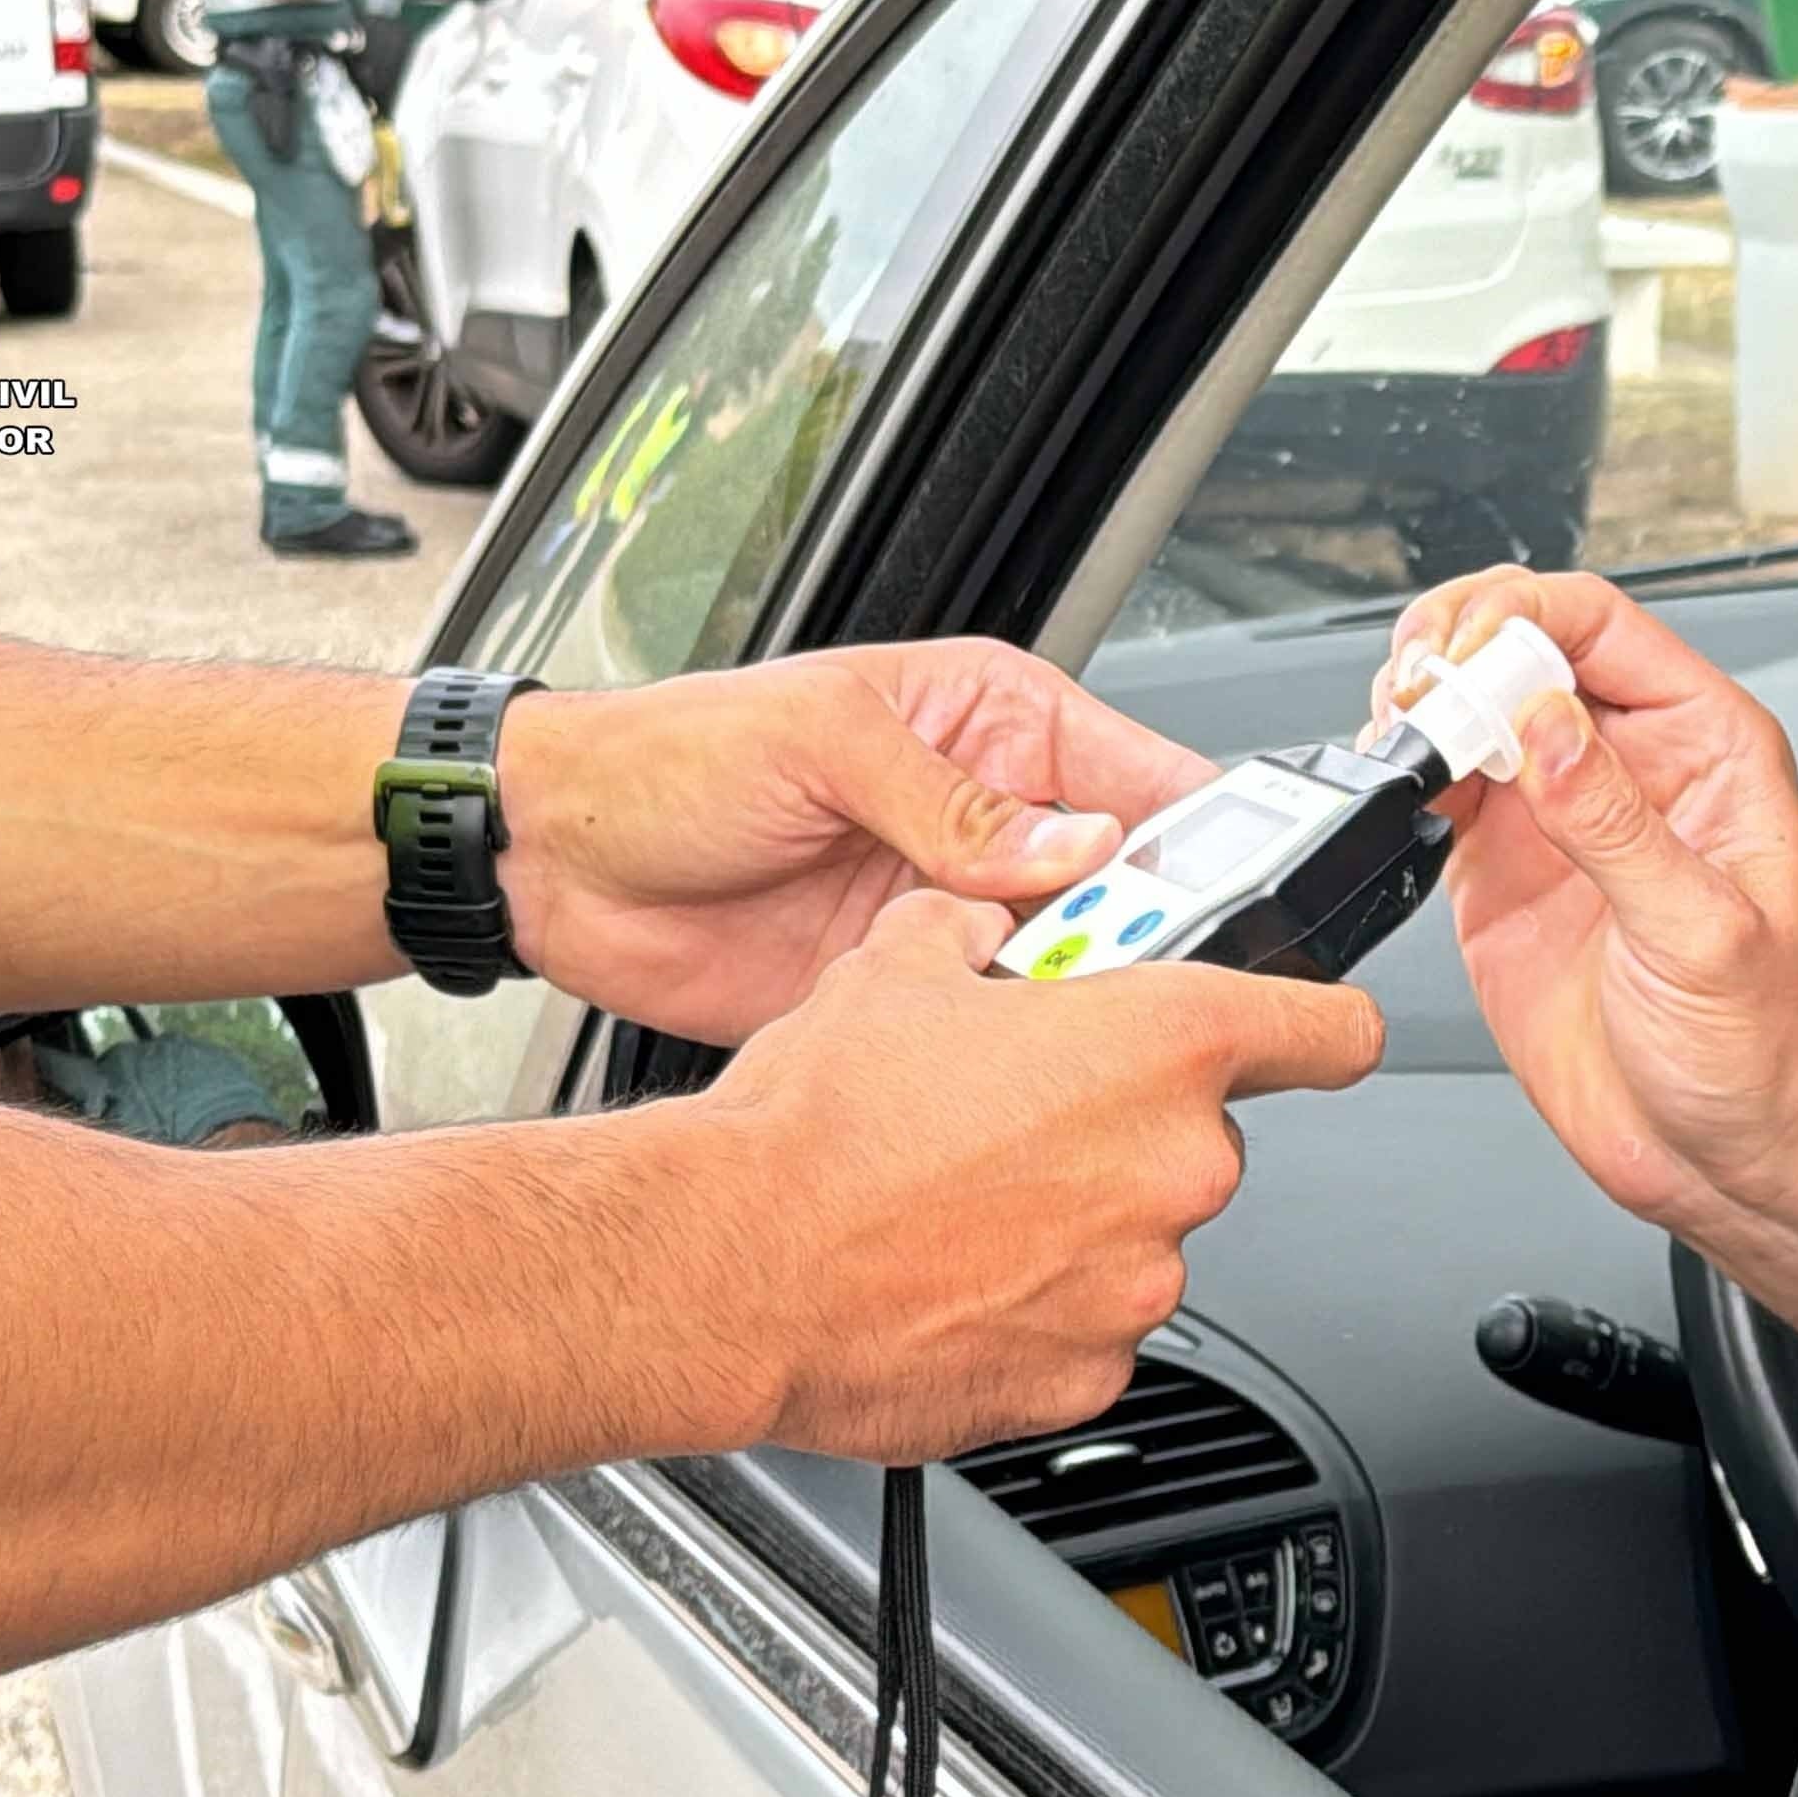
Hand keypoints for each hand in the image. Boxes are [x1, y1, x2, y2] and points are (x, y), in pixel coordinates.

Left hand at [497, 641, 1214, 1043]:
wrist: (553, 861)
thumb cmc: (669, 757)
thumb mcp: (823, 744)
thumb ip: (956, 805)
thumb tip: (1076, 849)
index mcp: (993, 726)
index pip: (1143, 779)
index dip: (1205, 838)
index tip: (1244, 899)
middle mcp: (990, 823)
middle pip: (1129, 893)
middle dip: (1154, 943)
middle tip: (1160, 990)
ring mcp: (953, 915)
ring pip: (1072, 975)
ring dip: (1083, 1009)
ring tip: (1089, 1035)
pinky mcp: (908, 995)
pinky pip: (993, 1035)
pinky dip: (1013, 1061)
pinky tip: (1018, 1070)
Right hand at [666, 892, 1383, 1463]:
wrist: (732, 1267)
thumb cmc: (815, 1127)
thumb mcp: (899, 963)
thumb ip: (982, 931)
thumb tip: (987, 923)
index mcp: (1160, 1044)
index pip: (1329, 1029)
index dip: (1322, 1022)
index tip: (1318, 1031)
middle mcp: (1174, 1165)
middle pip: (1200, 1134)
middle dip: (1125, 1125)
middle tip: (1019, 1118)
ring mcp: (1138, 1281)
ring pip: (1140, 1234)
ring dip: (1077, 1218)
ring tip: (960, 1202)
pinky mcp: (1089, 1375)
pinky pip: (1089, 1325)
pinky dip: (1039, 1307)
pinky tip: (951, 1275)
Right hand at [1380, 569, 1797, 1226]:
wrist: (1722, 1155)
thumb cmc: (1761, 1049)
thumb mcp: (1701, 934)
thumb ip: (1616, 826)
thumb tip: (1546, 724)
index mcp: (1706, 748)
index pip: (1602, 625)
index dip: (1523, 615)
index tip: (1466, 653)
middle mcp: (1628, 766)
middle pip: (1525, 643)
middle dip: (1456, 642)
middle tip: (1415, 687)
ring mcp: (1559, 815)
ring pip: (1473, 705)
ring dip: (1420, 699)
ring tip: (1397, 729)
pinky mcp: (1502, 871)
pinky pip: (1440, 787)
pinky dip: (1404, 771)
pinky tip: (1398, 784)